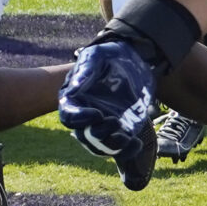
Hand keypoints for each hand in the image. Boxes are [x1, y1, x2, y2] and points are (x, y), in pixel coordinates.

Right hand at [57, 41, 158, 189]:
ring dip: (113, 146)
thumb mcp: (96, 56)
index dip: (80, 120)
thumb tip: (73, 88)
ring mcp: (104, 124)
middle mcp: (86, 115)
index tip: (98, 114)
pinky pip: (121, 148)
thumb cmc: (109, 55)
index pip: (69, 117)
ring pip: (102, 147)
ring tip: (127, 137)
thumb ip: (85, 71)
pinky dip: (128, 150)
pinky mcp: (122, 129)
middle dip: (99, 135)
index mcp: (74, 99)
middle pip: (85, 137)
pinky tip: (136, 143)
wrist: (133, 58)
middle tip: (116, 122)